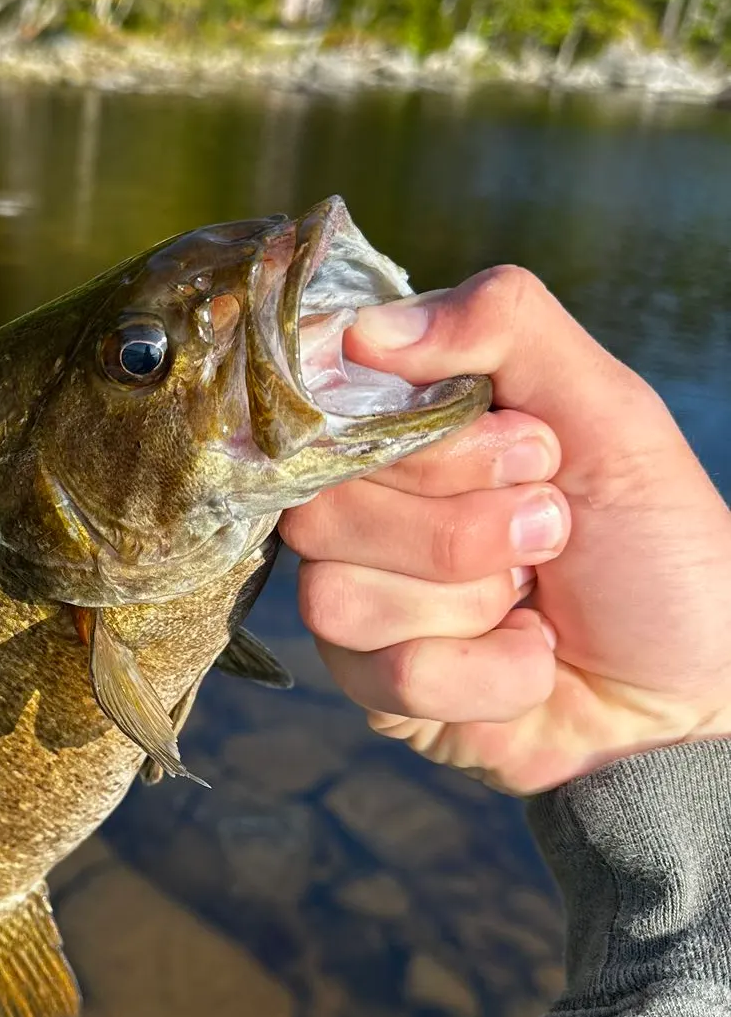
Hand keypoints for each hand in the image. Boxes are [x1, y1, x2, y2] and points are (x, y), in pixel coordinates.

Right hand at [280, 266, 730, 794]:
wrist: (695, 690)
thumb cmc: (656, 544)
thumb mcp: (609, 411)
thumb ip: (504, 326)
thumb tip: (364, 331)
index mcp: (403, 432)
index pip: (326, 412)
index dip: (425, 444)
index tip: (533, 449)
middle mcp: (361, 510)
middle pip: (323, 508)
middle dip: (464, 527)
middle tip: (554, 527)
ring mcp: (357, 599)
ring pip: (340, 596)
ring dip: (476, 603)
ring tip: (538, 602)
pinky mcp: (373, 686)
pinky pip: (392, 673)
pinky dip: (494, 673)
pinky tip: (531, 660)